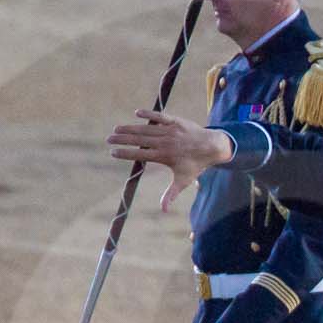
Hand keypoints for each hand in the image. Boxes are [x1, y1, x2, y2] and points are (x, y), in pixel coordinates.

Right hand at [107, 109, 235, 210]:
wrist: (213, 146)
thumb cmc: (196, 165)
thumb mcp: (183, 180)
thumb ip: (171, 193)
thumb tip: (163, 210)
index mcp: (164, 156)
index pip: (140, 154)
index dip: (125, 153)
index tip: (113, 152)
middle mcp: (165, 142)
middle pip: (139, 140)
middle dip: (122, 139)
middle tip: (109, 139)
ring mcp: (169, 131)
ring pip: (146, 129)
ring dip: (130, 128)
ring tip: (117, 129)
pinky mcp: (175, 121)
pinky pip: (160, 117)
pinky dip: (149, 115)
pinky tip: (137, 113)